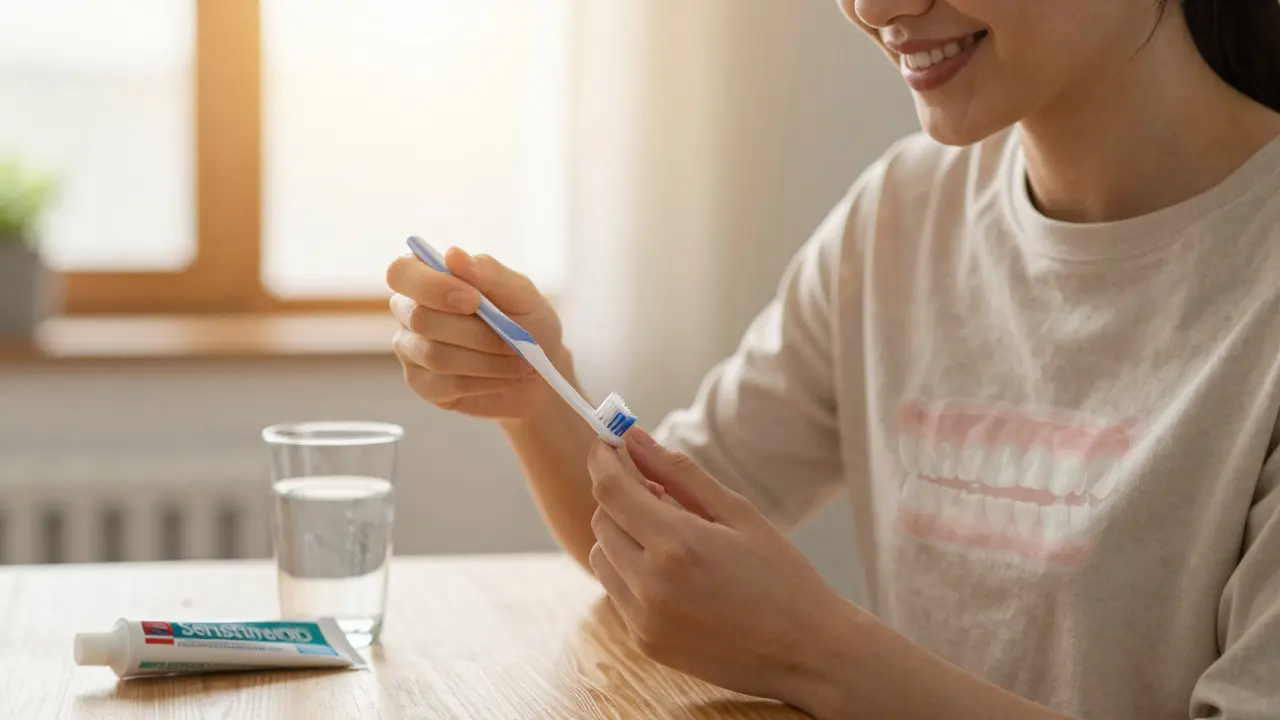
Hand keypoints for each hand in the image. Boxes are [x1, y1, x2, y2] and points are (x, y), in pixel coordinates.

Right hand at [386, 247, 565, 420]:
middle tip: (516, 340)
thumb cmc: (526, 323)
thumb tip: (453, 255)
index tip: (473, 300)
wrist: (538, 372)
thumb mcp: (521, 295)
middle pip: (420, 319)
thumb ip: (490, 273)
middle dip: (475, 332)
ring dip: (487, 360)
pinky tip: (507, 377)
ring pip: (435, 356)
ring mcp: (410, 349)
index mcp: (426, 276)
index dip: (431, 286)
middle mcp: (408, 310)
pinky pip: (446, 384)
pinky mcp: (421, 384)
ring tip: (519, 360)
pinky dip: (486, 380)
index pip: (401, 272)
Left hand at [586, 427, 857, 715]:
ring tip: (669, 535)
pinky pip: (617, 591)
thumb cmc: (782, 576)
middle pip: (601, 521)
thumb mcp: (738, 513)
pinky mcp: (645, 642)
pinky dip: (631, 571)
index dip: (602, 459)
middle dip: (619, 497)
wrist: (807, 653)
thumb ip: (680, 474)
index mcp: (677, 545)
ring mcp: (644, 619)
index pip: (611, 490)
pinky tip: (673, 572)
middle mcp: (651, 584)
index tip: (606, 441)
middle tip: (655, 490)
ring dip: (621, 536)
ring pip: (602, 557)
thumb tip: (635, 438)